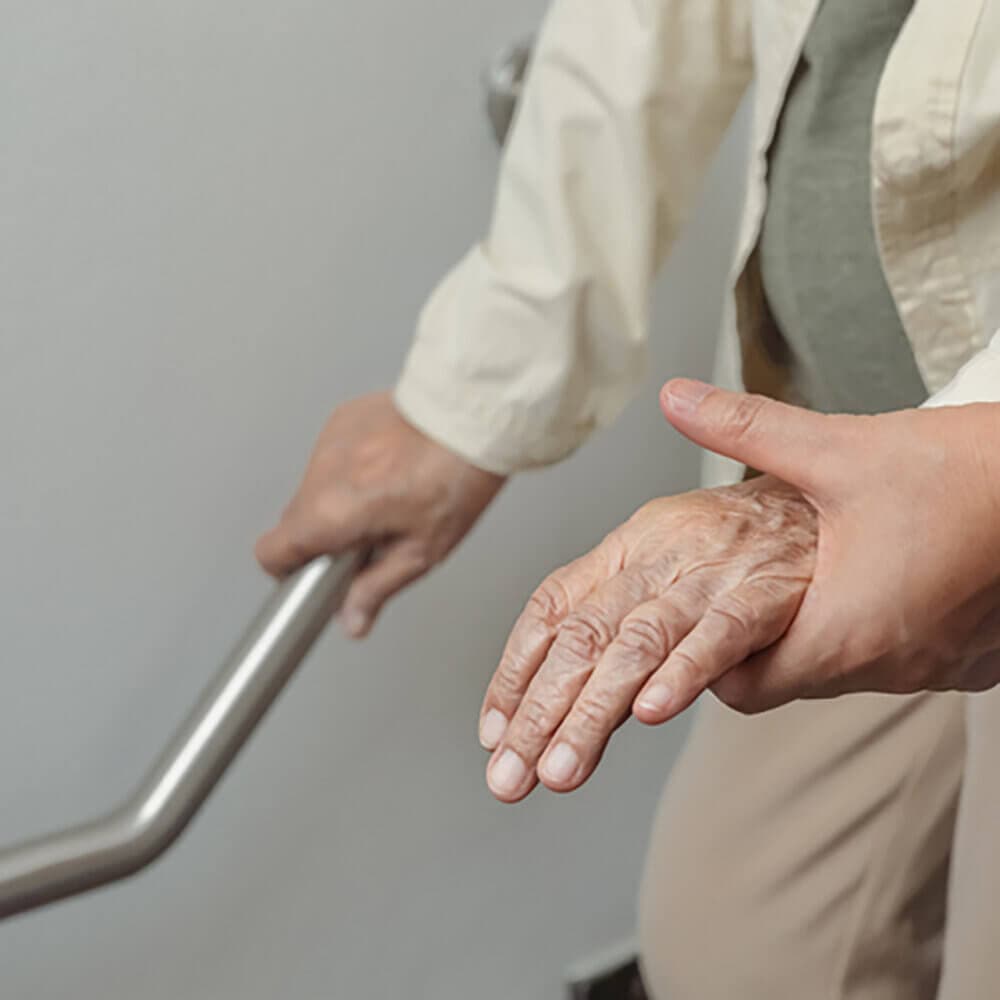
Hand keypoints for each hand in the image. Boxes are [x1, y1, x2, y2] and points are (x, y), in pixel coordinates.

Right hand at [256, 392, 504, 636]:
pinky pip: (333, 454)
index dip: (288, 569)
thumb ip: (376, 588)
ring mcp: (328, 440)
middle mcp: (320, 473)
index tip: (314, 572)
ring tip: (387, 499)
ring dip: (338, 499)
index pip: (271, 551)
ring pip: (315, 486)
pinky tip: (388, 467)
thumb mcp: (421, 551)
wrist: (470, 418)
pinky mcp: (342, 418)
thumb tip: (353, 620)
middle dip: (324, 535)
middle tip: (368, 537)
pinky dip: (352, 467)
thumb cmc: (455, 478)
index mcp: (331, 512)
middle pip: (295, 519)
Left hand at [478, 472, 817, 801]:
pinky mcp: (769, 590)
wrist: (829, 499)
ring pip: (638, 642)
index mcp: (627, 548)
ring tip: (561, 770)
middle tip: (511, 776)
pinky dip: (683, 671)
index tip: (494, 732)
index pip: (552, 611)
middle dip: (539, 711)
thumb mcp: (670, 562)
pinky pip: (721, 633)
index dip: (516, 672)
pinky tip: (650, 712)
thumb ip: (630, 620)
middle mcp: (658, 556)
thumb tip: (598, 702)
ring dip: (593, 710)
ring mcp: (712, 572)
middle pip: (584, 635)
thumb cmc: (746, 541)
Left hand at [663, 381, 999, 709]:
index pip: (745, 688)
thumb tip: (676, 401)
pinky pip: (901, 660)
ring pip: (847, 670)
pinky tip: (877, 577)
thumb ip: (745, 429)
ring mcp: (938, 669)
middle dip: (764, 639)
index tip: (706, 616)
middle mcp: (893, 666)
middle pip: (794, 680)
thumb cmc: (967, 471)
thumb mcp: (838, 448)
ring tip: (813, 572)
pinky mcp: (973, 659)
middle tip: (754, 584)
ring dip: (820, 630)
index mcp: (846, 632)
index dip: (713, 658)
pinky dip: (876, 630)